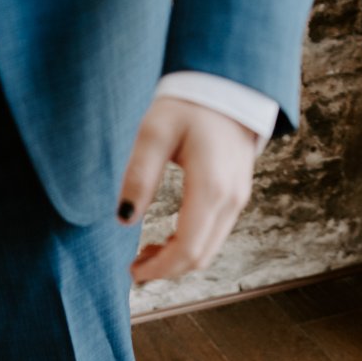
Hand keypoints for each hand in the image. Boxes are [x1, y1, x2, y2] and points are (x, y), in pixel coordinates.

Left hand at [119, 97, 257, 282]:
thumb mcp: (154, 133)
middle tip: (134, 266)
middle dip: (166, 269)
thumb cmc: (188, 106)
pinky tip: (167, 238)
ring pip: (209, 250)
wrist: (226, 89)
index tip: (132, 271)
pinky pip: (214, 235)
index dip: (159, 268)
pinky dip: (190, 246)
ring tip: (146, 253)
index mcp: (211, 186)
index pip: (187, 247)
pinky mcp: (237, 197)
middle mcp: (231, 199)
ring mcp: (238, 199)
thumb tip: (123, 219)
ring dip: (177, 259)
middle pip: (199, 256)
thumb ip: (139, 176)